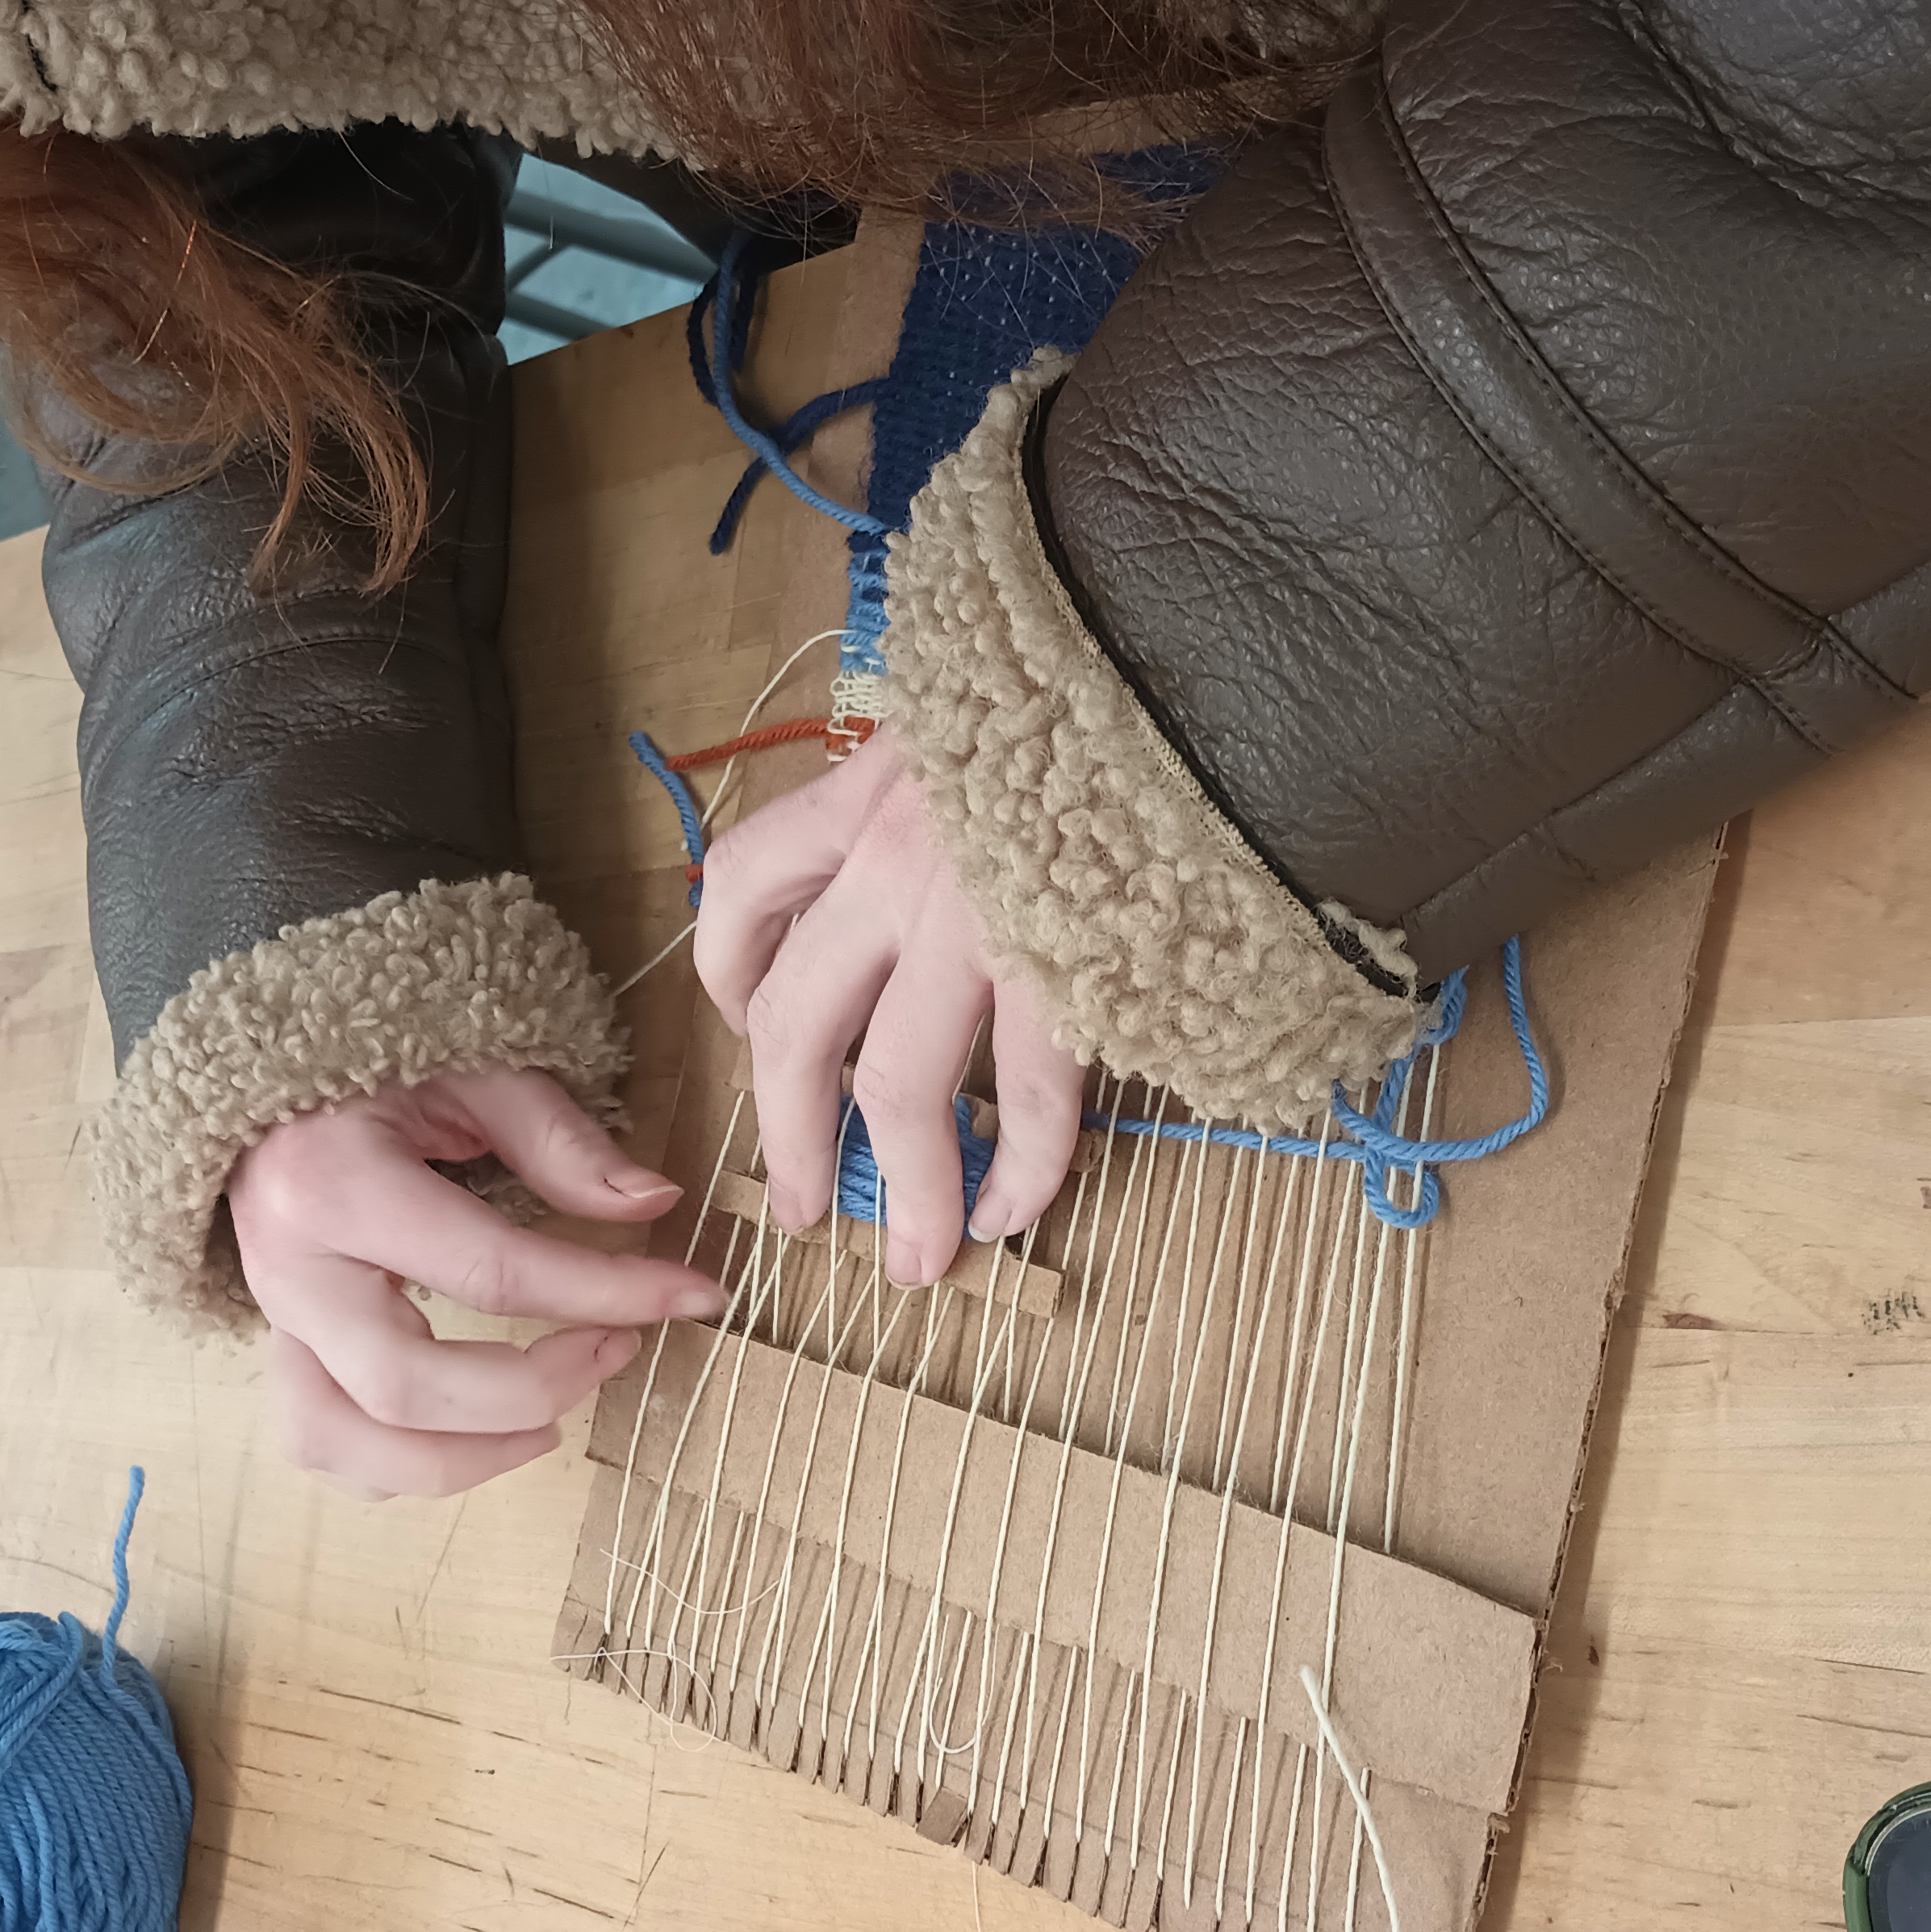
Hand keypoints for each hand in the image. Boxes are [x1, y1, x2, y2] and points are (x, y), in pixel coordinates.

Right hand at [229, 1069, 727, 1499]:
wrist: (272, 1083)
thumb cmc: (377, 1068)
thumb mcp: (474, 1073)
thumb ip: (560, 1141)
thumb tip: (655, 1203)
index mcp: (334, 1184)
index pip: (492, 1271)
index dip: (608, 1294)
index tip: (693, 1294)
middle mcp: (289, 1268)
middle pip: (407, 1387)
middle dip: (532, 1390)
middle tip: (616, 1350)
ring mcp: (273, 1319)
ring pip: (342, 1442)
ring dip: (458, 1459)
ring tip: (548, 1424)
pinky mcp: (278, 1347)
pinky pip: (321, 1444)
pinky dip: (397, 1467)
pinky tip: (474, 1436)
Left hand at [694, 731, 1081, 1284]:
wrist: (1202, 673)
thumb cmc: (1098, 694)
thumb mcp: (980, 713)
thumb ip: (938, 786)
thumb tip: (929, 860)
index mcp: (871, 790)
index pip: (744, 887)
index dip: (729, 975)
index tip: (747, 1027)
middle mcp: (899, 856)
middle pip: (797, 1021)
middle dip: (790, 1134)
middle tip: (800, 1207)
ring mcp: (979, 916)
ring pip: (897, 1083)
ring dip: (903, 1187)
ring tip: (914, 1259)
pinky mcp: (1067, 961)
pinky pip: (1034, 1094)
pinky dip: (1025, 1169)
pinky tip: (1014, 1209)